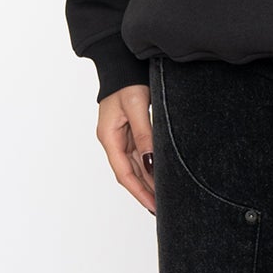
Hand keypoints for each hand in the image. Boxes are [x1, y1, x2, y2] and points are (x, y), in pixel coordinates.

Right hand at [97, 84, 155, 212]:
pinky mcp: (129, 131)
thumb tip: (150, 163)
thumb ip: (144, 134)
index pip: (123, 173)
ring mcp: (120, 137)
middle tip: (162, 209)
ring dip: (147, 182)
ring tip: (163, 197)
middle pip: (129, 173)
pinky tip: (159, 175)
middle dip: (144, 191)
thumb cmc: (127, 81)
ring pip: (134, 166)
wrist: (122, 63)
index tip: (153, 206)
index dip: (138, 192)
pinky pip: (139, 155)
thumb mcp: (136, 107)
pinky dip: (149, 167)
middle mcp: (113, 140)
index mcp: (109, 137)